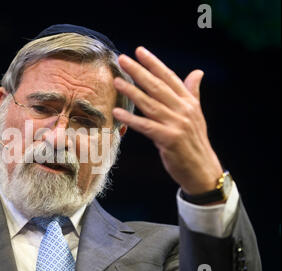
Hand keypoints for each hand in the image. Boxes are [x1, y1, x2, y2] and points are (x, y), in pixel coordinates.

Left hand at [112, 46, 222, 194]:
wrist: (202, 170)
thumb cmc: (194, 142)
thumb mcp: (196, 114)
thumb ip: (192, 92)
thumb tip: (197, 72)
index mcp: (189, 102)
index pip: (169, 77)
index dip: (154, 63)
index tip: (139, 51)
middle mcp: (184, 110)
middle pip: (157, 87)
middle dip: (139, 71)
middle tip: (122, 59)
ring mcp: (177, 124)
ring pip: (150, 104)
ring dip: (132, 92)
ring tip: (116, 81)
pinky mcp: (169, 139)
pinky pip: (146, 126)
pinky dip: (131, 119)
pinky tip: (118, 112)